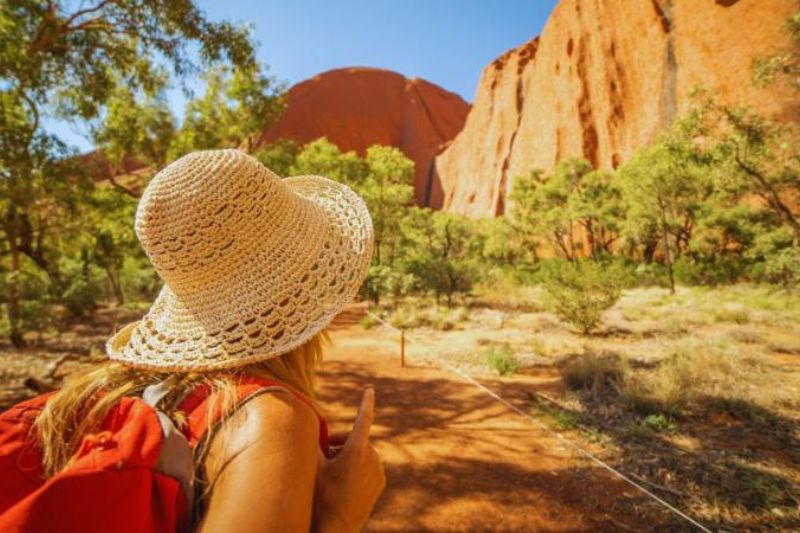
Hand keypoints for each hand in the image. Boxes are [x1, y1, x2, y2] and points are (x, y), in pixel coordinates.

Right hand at [314, 388, 385, 532]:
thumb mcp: (313, 467)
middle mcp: (372, 457)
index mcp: (357, 449)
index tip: (370, 389)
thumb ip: (311, 444)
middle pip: (355, 439)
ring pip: (362, 453)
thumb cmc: (322, 496)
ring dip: (348, 455)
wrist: (338, 528)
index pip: (363, 418)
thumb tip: (303, 425)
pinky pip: (369, 467)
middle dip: (340, 442)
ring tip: (331, 469)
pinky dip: (357, 467)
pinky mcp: (380, 483)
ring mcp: (378, 471)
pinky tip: (343, 479)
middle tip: (324, 451)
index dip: (365, 402)